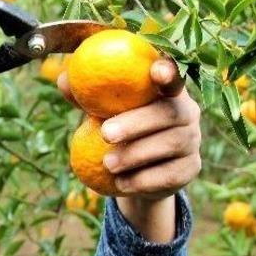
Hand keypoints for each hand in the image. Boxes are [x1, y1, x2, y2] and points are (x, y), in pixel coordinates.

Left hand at [58, 57, 201, 200]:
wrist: (140, 173)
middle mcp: (187, 112)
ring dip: (136, 154)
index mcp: (167, 90)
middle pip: (169, 113)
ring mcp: (192, 141)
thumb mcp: (103, 113)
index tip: (155, 72)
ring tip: (107, 164)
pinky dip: (143, 179)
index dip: (169, 71)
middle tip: (106, 133)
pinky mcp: (191, 168)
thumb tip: (63, 79)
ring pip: (171, 144)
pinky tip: (121, 183)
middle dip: (137, 122)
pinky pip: (170, 174)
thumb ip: (87, 96)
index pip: (174, 75)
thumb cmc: (120, 131)